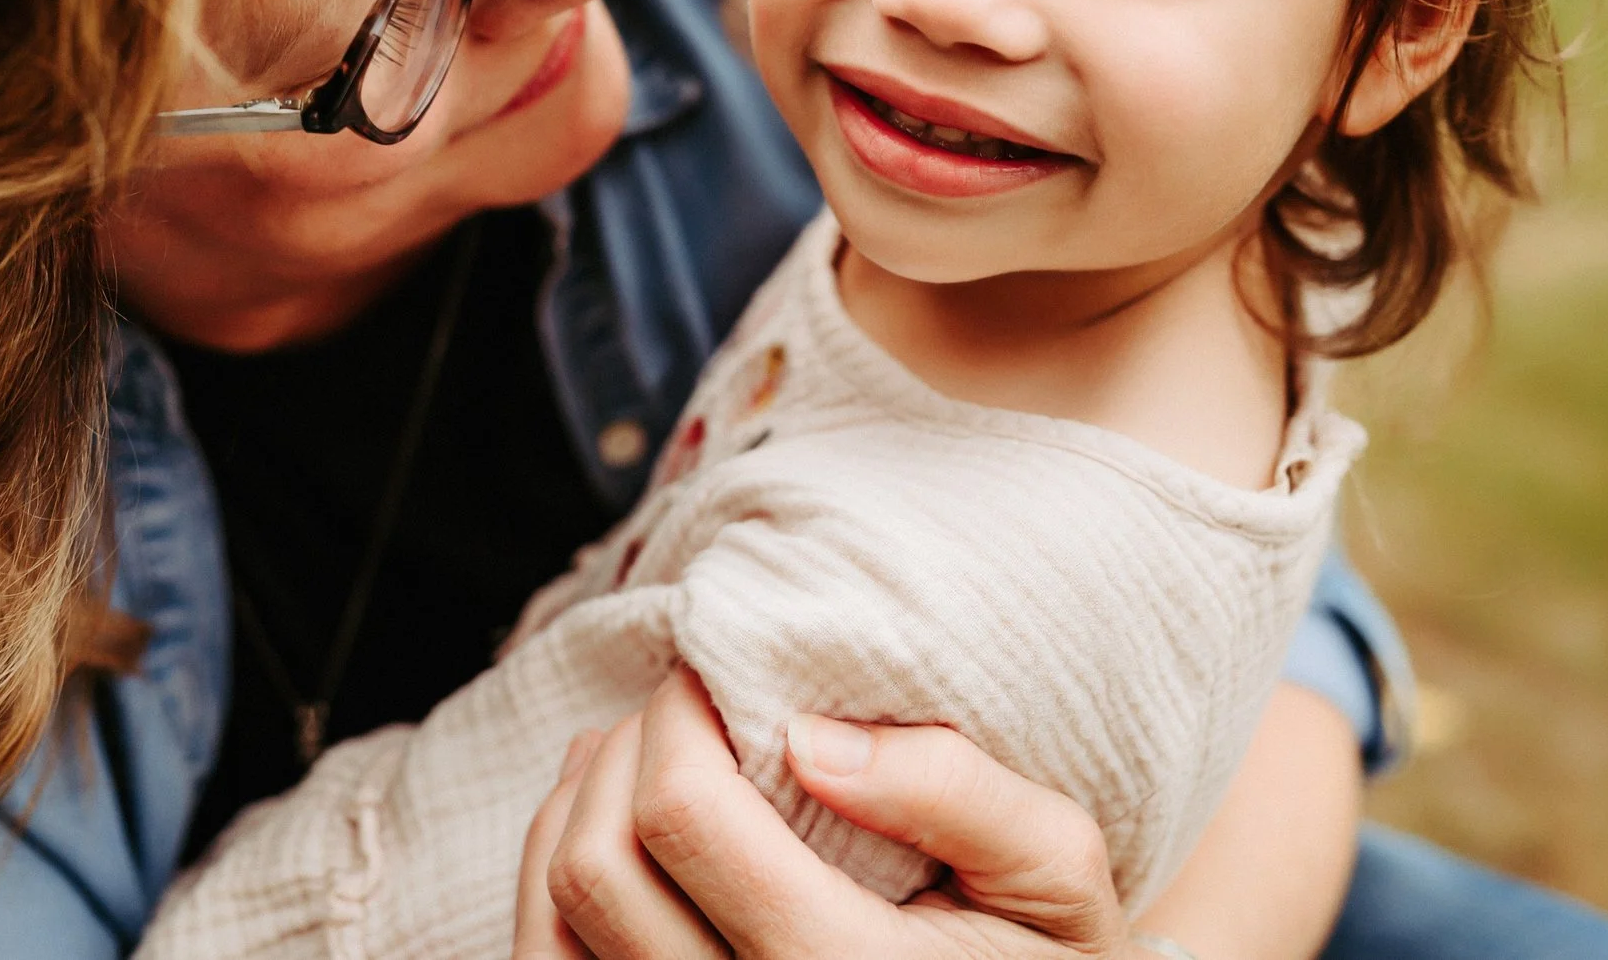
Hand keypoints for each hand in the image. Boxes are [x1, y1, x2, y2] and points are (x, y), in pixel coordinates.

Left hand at [512, 668, 1128, 959]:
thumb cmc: (1046, 957)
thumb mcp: (1054, 871)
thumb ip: (956, 794)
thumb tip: (810, 739)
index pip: (681, 818)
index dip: (677, 717)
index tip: (715, 675)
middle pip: (597, 864)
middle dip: (624, 749)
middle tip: (685, 706)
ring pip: (553, 919)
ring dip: (579, 805)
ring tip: (644, 751)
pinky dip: (557, 873)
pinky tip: (611, 822)